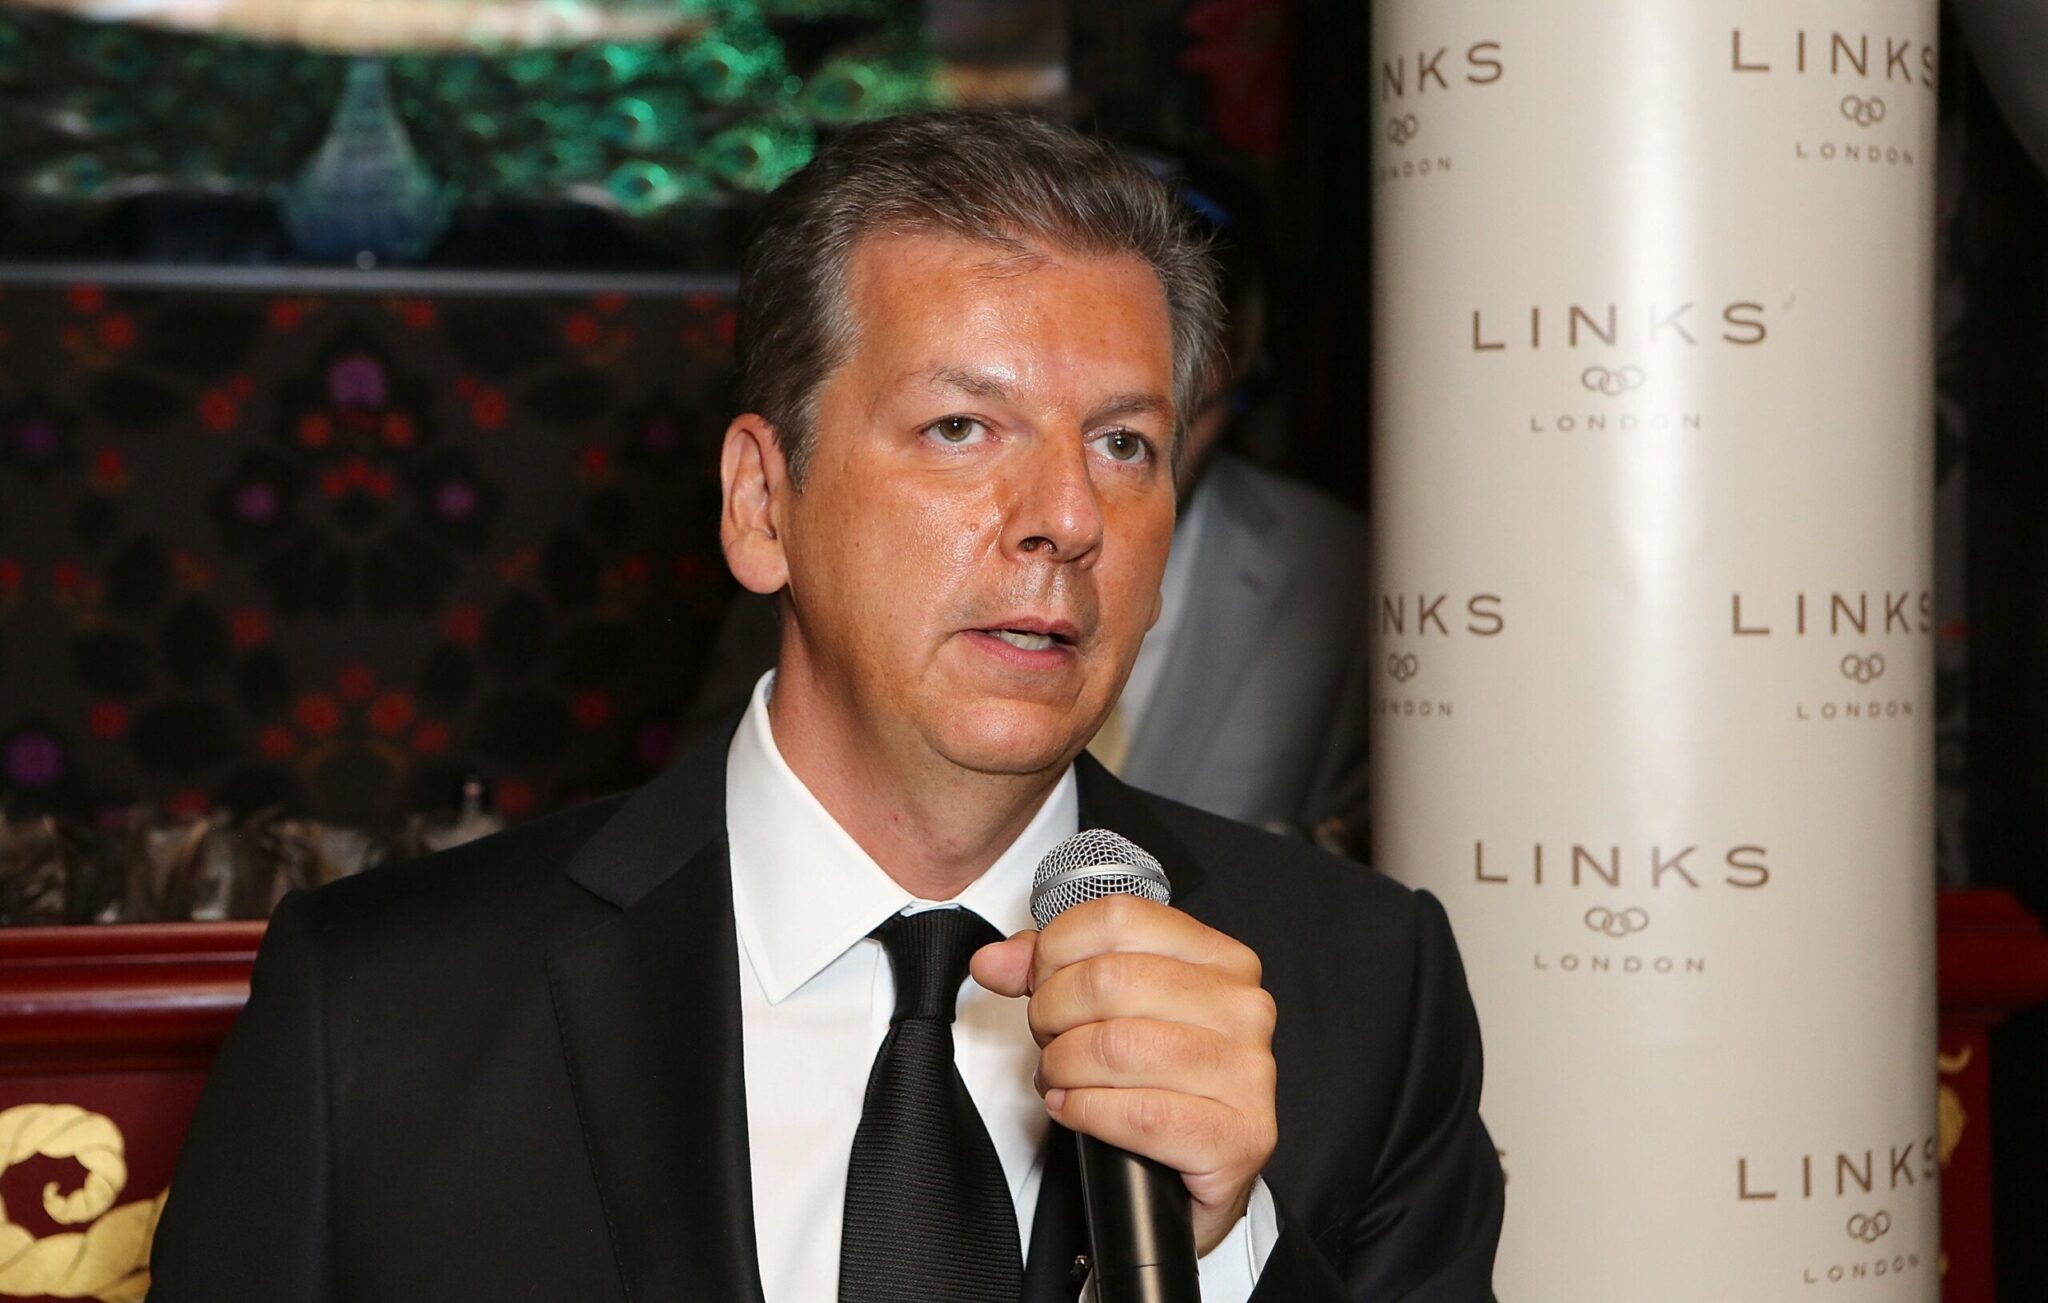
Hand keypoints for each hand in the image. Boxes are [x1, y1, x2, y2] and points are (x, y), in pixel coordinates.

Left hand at [970, 895, 1277, 1255]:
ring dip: (1064, 1068)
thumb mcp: (1111, 1011)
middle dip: (1053, 1014)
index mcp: (1219, 960)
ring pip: (1115, 1046)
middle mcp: (1242, 1007)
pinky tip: (1076, 1111)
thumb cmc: (1161, 1083)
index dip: (1057, 949)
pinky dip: (1087, 1112)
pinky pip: (1139, 1114)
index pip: (1120, 918)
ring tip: (1061, 1079)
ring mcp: (1247, 1071)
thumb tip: (995, 960)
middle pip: (1108, 980)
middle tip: (1050, 1040)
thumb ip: (1053, 972)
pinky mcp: (1238, 1135)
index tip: (1040, 980)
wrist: (1202, 1173)